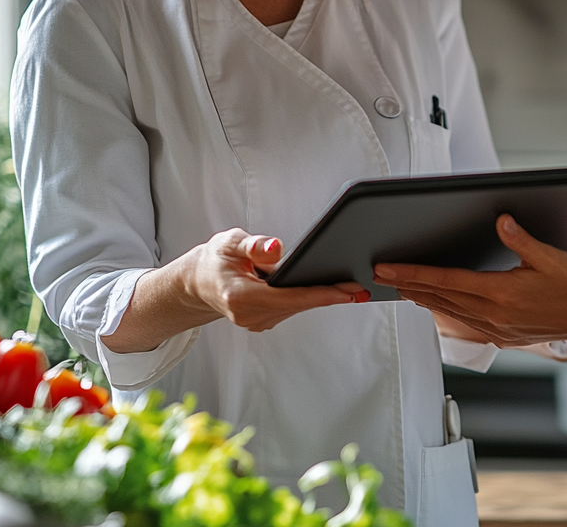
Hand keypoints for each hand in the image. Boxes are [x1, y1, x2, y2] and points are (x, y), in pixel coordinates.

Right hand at [103, 228, 368, 354]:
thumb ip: (252, 245)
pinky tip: (338, 288)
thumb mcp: (228, 243)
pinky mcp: (265, 321)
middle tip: (368, 287)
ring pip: (300, 308)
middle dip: (334, 295)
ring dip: (327, 297)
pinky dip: (315, 298)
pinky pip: (295, 308)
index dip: (323, 293)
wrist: (197, 282)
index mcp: (242, 298)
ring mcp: (258, 322)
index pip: (291, 297)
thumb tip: (276, 247)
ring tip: (360, 286)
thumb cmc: (215, 258)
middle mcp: (251, 316)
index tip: (350, 289)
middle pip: (301, 305)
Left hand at [375, 215, 566, 347]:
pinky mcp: (507, 335)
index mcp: (504, 294)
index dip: (414, 273)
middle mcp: (497, 316)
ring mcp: (501, 329)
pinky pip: (467, 322)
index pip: (447, 281)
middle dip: (408, 285)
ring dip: (424, 298)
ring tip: (401, 287)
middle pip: (441, 298)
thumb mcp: (551, 256)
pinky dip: (446, 311)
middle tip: (379, 274)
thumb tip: (500, 221)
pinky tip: (438, 304)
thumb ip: (521, 239)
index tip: (387, 267)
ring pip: (451, 312)